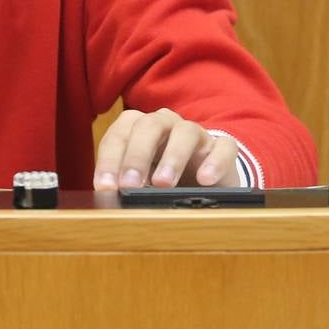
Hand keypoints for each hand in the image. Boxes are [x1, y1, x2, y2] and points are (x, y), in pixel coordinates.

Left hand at [93, 107, 240, 190]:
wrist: (203, 180)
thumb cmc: (161, 180)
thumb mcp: (138, 183)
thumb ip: (122, 188)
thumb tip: (108, 203)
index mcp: (139, 128)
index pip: (119, 134)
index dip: (109, 159)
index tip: (105, 187)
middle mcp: (166, 124)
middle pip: (149, 126)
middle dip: (136, 156)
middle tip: (128, 185)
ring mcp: (196, 134)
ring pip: (185, 132)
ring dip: (172, 157)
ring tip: (163, 184)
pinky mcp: (222, 148)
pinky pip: (223, 148)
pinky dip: (214, 162)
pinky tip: (205, 180)